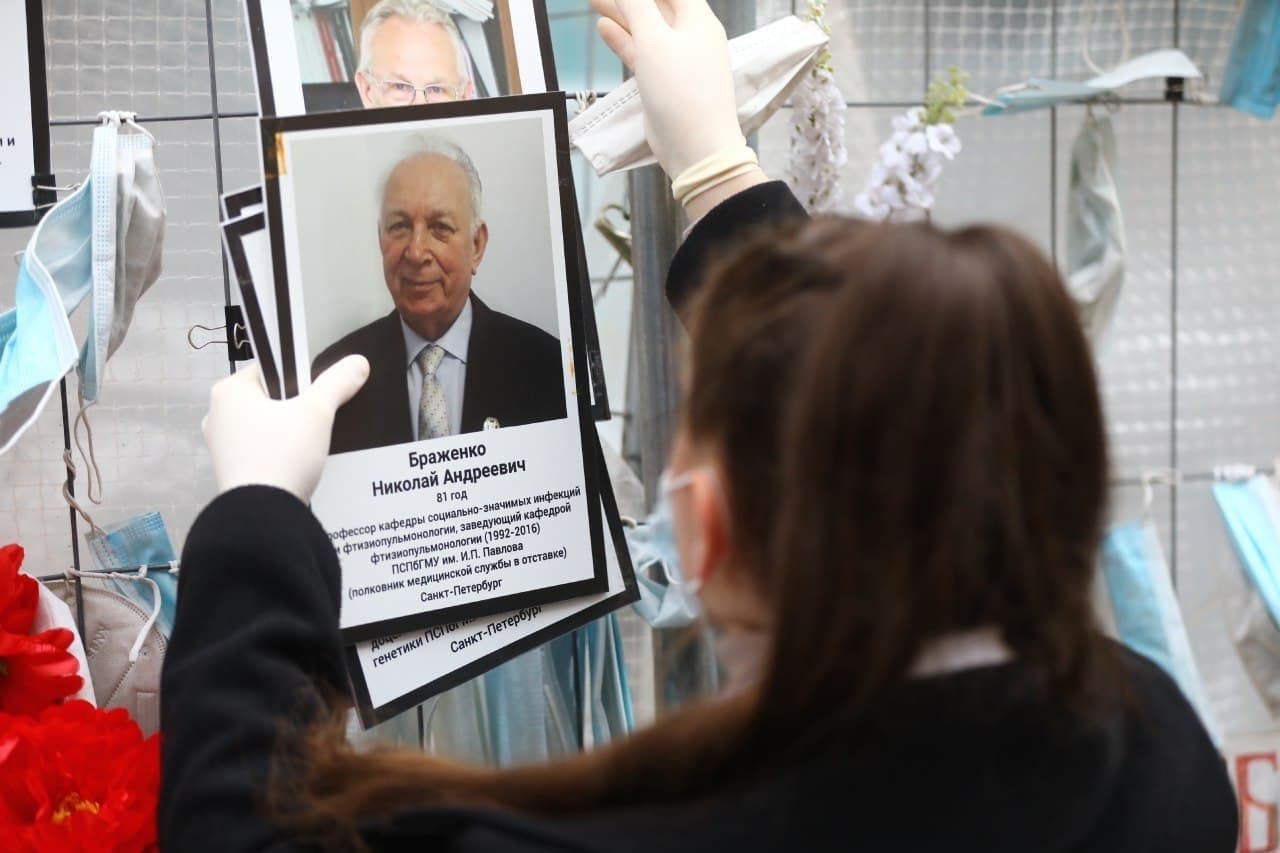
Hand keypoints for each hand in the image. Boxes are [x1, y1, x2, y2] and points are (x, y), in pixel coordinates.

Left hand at [202, 357, 368, 502]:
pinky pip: (260, 452)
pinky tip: (298, 465)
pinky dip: (279, 454)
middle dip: (295, 407)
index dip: (299, 377)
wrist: (263, 516)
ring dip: (289, 433)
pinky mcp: (231, 472)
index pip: (270, 369)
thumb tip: (358, 362)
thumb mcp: (317, 412)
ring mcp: (221, 446)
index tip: (319, 394)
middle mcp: (217, 415)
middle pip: (269, 399)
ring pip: (265, 427)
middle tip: (320, 420)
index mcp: (229, 391)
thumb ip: (337, 383)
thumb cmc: (283, 453)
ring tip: (312, 446)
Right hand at [591, 0, 742, 178]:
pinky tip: (603, 27)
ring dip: (620, 15)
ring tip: (593, 1)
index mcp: (698, 20)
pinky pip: (642, 53)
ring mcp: (677, 61)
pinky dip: (623, 40)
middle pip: (656, 6)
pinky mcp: (664, 83)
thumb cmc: (681, 89)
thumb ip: (637, 6)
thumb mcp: (655, 39)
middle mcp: (691, 37)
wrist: (696, 147)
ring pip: (645, 29)